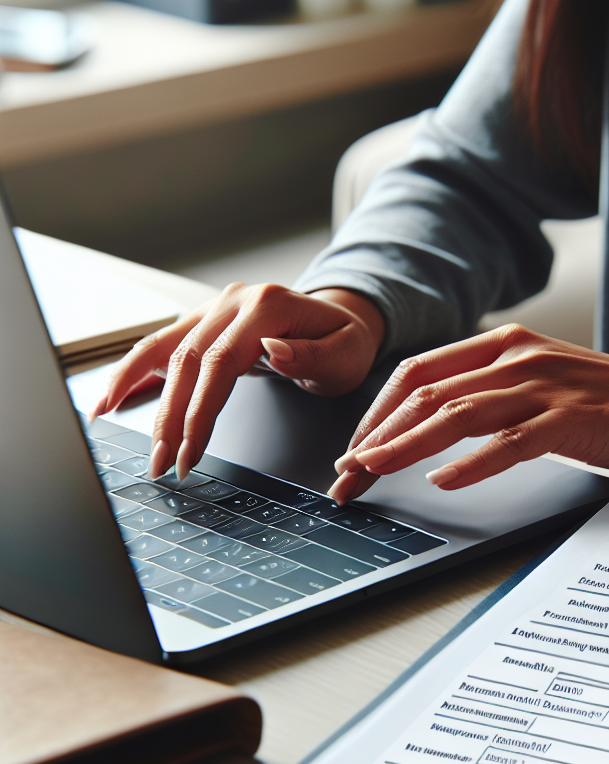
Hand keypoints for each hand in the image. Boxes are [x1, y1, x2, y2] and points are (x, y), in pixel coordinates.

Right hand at [92, 284, 384, 480]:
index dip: (200, 411)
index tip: (190, 452)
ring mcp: (215, 308)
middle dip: (168, 416)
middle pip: (186, 359)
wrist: (344, 319)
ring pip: (164, 348)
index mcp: (267, 307)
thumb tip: (272, 350)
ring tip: (106, 420)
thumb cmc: (347, 343)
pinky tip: (110, 393)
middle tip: (160, 462)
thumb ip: (310, 355)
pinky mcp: (204, 320)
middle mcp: (234, 302)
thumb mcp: (345, 353)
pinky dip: (134, 368)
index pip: (220, 362)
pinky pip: (163, 344)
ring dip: (134, 388)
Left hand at [328, 325, 608, 503]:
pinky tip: (445, 480)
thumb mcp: (546, 390)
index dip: (377, 411)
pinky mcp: (575, 418)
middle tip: (346, 475)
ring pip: (457, 412)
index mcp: (508, 346)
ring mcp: (548, 385)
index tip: (354, 449)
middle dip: (376, 434)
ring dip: (406, 445)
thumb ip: (496, 397)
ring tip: (373, 472)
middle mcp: (520, 357)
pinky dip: (473, 462)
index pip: (421, 372)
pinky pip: (512, 441)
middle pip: (426, 392)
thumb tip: (437, 429)